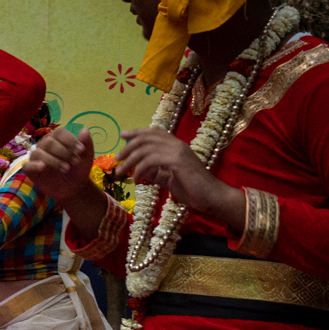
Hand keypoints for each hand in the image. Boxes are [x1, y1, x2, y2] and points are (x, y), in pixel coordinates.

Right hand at [21, 127, 96, 203]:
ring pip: (38, 153)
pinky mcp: (30, 170)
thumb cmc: (78, 169)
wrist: (73, 187)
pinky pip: (27, 165)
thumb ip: (86, 143)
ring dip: (53, 161)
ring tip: (66, 169)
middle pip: (49, 143)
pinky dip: (34, 165)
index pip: (59, 133)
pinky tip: (43, 167)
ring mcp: (36, 157)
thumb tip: (85, 131)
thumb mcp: (87, 156)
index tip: (81, 151)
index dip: (70, 141)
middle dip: (63, 152)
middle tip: (75, 162)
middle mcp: (44, 144)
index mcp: (57, 138)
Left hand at [117, 127, 237, 217]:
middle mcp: (177, 145)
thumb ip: (156, 172)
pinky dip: (140, 170)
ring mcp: (178, 152)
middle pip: (146, 138)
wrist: (211, 197)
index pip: (154, 132)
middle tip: (117, 159)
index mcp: (176, 146)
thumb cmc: (192, 189)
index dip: (137, 132)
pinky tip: (136, 180)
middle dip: (128, 147)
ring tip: (121, 172)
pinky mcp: (178, 162)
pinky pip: (152, 161)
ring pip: (146, 149)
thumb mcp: (168, 179)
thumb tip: (140, 170)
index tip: (122, 135)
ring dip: (130, 161)